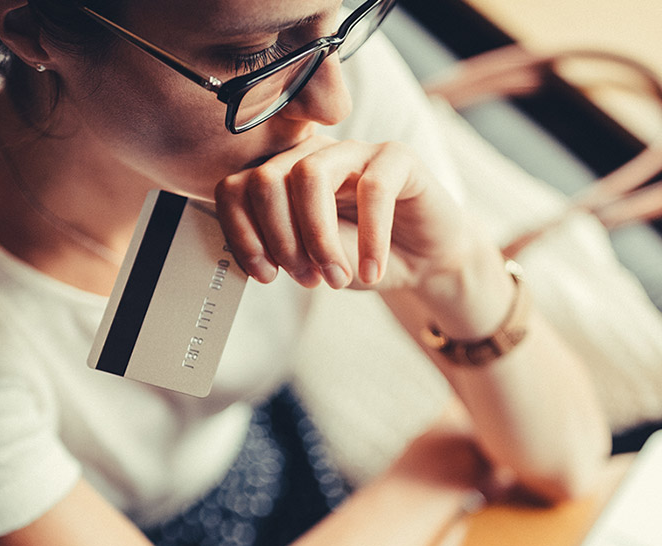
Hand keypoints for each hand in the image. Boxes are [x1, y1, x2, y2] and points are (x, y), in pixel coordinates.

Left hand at [213, 135, 472, 291]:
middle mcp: (312, 154)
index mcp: (281, 177)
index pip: (235, 187)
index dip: (242, 234)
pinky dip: (370, 238)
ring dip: (318, 237)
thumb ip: (285, 248)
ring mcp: (353, 149)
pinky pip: (372, 188)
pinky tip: (372, 270)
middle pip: (266, 179)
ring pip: (310, 174)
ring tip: (337, 277)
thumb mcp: (314, 262)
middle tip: (307, 279)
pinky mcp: (397, 156)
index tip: (265, 275)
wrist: (425, 261)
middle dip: (281, 240)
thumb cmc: (364, 258)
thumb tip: (257, 252)